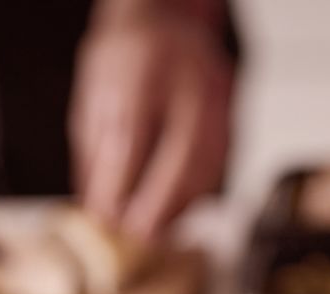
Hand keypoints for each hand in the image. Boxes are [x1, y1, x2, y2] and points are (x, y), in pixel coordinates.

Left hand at [71, 0, 232, 240]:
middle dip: (161, 204)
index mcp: (142, 68)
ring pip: (209, 161)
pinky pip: (223, 160)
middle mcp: (187, 78)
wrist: (167, 22)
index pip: (131, 137)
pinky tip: (181, 207)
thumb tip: (100, 207)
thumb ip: (97, 153)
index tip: (108, 217)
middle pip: (182, 153)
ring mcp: (218, 92)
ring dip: (184, 204)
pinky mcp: (234, 110)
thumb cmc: (126, 59)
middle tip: (141, 235)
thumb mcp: (95, 97)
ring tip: (159, 229)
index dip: (120, 186)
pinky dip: (201, 190)